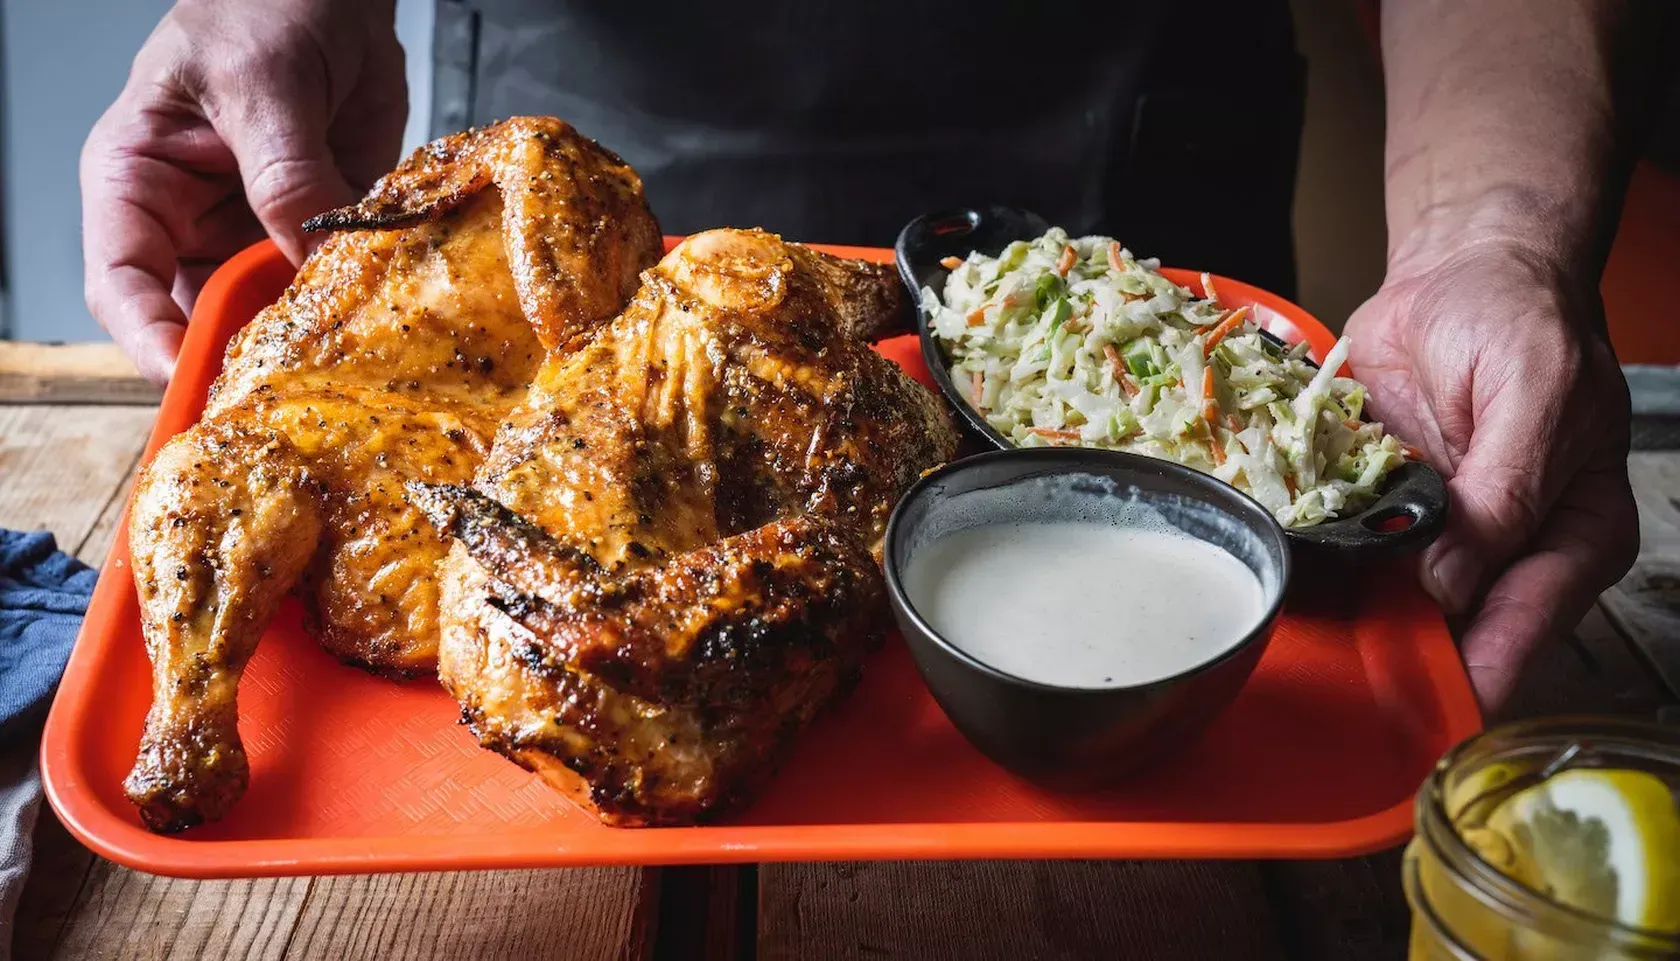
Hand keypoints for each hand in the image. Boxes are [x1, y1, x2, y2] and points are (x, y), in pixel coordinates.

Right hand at [81, 0, 404, 383]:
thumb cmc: (266, 3)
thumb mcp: (263, 80)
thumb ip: (284, 170)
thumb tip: (310, 257)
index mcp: (138, 179)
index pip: (123, 282)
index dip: (151, 341)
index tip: (191, 382)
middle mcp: (192, 219)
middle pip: (199, 317)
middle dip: (238, 359)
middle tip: (284, 396)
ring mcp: (258, 230)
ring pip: (268, 314)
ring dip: (303, 341)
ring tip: (341, 368)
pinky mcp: (321, 230)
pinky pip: (330, 287)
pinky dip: (354, 310)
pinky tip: (382, 326)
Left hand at [1345, 240, 1637, 711]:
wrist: (1461, 272)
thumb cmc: (1521, 320)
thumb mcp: (1536, 391)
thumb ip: (1506, 489)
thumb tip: (1456, 583)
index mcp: (1573, 535)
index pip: (1528, 626)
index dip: (1478, 673)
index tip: (1429, 713)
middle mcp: (1505, 552)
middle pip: (1457, 635)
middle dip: (1404, 663)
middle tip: (1348, 689)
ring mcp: (1437, 538)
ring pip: (1393, 607)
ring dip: (1350, 624)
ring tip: (1304, 648)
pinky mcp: (1381, 513)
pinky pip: (1344, 556)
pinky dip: (1315, 568)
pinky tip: (1280, 581)